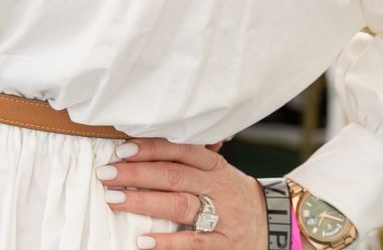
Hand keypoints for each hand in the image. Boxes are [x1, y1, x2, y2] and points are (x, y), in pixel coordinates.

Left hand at [101, 138, 265, 247]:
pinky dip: (168, 242)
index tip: (121, 150)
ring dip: (144, 202)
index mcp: (214, 166)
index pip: (180, 151)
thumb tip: (146, 143)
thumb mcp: (219, 172)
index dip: (150, 148)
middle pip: (174, 176)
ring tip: (114, 199)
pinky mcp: (224, 245)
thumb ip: (191, 159)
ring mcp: (221, 217)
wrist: (276, 224)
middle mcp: (217, 187)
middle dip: (137, 173)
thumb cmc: (234, 196)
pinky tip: (143, 240)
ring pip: (180, 205)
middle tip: (106, 174)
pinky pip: (194, 243)